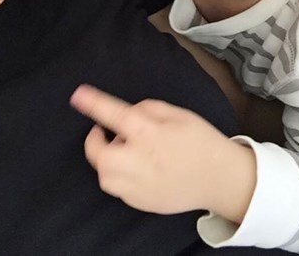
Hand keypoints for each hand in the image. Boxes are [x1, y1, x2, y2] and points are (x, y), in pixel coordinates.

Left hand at [70, 84, 255, 221]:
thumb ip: (147, 109)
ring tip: (124, 150)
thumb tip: (127, 112)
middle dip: (94, 141)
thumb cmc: (199, 140)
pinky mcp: (141, 203)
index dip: (94, 104)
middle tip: (104, 131)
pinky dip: (117, 175)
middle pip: (99, 154)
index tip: (78, 95)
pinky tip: (136, 167)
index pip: (114, 115)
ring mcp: (140, 186)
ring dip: (106, 159)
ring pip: (104, 175)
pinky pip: (117, 188)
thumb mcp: (177, 113)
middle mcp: (140, 162)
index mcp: (150, 134)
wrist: (220, 179)